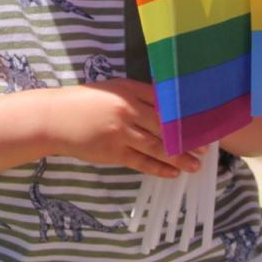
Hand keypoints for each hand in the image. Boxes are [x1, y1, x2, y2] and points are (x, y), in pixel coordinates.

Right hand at [46, 79, 202, 176]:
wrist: (55, 119)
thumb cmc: (85, 101)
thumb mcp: (112, 89)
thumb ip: (137, 94)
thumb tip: (166, 102)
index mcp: (129, 91)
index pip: (164, 102)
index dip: (185, 114)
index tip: (202, 121)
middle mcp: (127, 110)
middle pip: (165, 126)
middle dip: (187, 138)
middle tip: (206, 147)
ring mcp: (121, 133)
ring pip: (156, 147)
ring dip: (178, 157)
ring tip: (196, 165)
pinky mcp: (114, 152)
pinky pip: (141, 162)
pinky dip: (159, 168)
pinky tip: (173, 173)